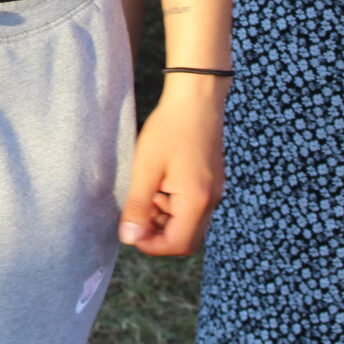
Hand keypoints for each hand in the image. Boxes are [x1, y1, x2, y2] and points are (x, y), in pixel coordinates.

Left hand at [118, 78, 226, 255]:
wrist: (196, 98)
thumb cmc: (170, 128)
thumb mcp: (146, 168)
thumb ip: (138, 206)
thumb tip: (129, 238)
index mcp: (196, 201)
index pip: (177, 244)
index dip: (151, 245)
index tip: (131, 231)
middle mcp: (211, 201)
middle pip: (186, 239)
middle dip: (159, 233)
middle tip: (137, 213)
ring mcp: (214, 191)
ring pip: (189, 223)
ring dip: (165, 218)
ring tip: (147, 191)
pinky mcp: (211, 182)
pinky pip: (193, 207)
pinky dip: (174, 204)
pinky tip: (159, 182)